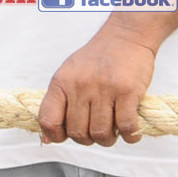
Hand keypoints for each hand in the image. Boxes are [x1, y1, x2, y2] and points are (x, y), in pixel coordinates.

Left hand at [37, 27, 157, 146]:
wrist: (126, 36)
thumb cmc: (97, 59)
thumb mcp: (69, 75)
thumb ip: (58, 104)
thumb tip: (47, 138)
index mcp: (61, 82)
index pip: (48, 120)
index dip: (56, 136)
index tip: (67, 136)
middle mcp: (80, 86)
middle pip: (78, 133)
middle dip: (88, 140)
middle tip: (97, 131)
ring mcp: (104, 89)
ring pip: (101, 134)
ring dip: (108, 140)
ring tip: (113, 131)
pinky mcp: (127, 91)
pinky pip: (126, 127)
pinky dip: (130, 136)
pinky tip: (130, 132)